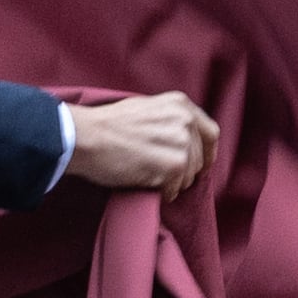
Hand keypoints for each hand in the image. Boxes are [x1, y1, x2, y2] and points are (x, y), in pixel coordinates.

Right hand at [62, 94, 217, 196]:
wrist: (86, 136)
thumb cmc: (107, 125)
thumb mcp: (146, 108)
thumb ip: (169, 119)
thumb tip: (184, 139)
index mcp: (180, 104)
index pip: (210, 133)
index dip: (207, 153)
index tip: (200, 165)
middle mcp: (185, 121)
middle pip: (199, 158)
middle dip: (183, 170)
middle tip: (159, 173)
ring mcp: (181, 143)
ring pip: (188, 176)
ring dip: (171, 182)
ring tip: (148, 175)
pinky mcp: (173, 166)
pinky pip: (174, 189)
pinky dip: (162, 192)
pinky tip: (145, 183)